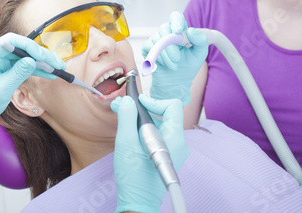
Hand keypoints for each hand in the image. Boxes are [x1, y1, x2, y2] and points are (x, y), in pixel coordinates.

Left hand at [0, 33, 64, 137]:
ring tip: (58, 68)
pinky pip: (23, 64)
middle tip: (57, 63)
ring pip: (25, 56)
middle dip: (40, 55)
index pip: (10, 41)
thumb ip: (18, 73)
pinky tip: (50, 72)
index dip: (28, 46)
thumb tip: (33, 60)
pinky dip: (36, 69)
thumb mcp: (2, 90)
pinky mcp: (5, 66)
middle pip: (21, 48)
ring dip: (42, 62)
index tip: (42, 56)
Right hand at [111, 94, 189, 212]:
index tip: (138, 102)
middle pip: (165, 114)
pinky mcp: (167, 154)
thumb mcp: (126, 143)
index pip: (172, 106)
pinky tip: (129, 128)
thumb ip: (127, 118)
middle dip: (143, 108)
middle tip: (123, 106)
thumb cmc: (133, 177)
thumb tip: (128, 101)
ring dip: (141, 118)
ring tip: (122, 115)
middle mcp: (178, 143)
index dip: (154, 100)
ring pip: (160, 124)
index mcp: (174, 139)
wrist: (137, 201)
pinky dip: (144, 128)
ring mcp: (173, 149)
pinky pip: (158, 134)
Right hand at [142, 11, 207, 104]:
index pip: (176, 18)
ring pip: (157, 40)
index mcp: (180, 30)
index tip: (179, 30)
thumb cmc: (188, 66)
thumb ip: (201, 41)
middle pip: (164, 28)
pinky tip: (165, 65)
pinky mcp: (147, 47)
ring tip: (174, 66)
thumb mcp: (200, 54)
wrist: (176, 81)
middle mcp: (166, 32)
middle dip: (171, 45)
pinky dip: (158, 58)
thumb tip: (191, 31)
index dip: (176, 21)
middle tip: (177, 59)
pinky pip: (150, 47)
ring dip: (166, 56)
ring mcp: (156, 39)